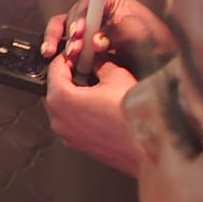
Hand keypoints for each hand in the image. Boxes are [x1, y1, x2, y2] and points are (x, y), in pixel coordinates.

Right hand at [43, 0, 175, 74]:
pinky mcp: (79, 35)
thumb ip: (120, 34)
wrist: (158, 58)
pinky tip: (50, 52)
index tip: (79, 32)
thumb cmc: (154, 42)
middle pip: (75, 14)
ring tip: (65, 56)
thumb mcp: (144, 35)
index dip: (82, 15)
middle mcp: (94, 4)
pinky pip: (61, 35)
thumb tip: (96, 41)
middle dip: (72, 33)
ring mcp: (85, 20)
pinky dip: (54, 43)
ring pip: (63, 24)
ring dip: (61, 40)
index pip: (90, 1)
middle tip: (75, 50)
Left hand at [43, 52, 140, 176]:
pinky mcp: (78, 146)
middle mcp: (58, 119)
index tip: (76, 53)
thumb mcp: (116, 76)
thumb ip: (100, 63)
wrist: (149, 148)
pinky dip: (79, 112)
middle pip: (54, 88)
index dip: (67, 57)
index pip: (54, 69)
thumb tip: (96, 60)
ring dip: (73, 95)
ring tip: (93, 86)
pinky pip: (72, 122)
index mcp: (61, 99)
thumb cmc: (132, 116)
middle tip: (84, 67)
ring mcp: (67, 135)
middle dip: (67, 76)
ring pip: (62, 107)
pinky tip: (98, 106)